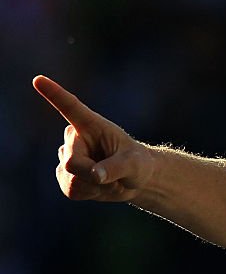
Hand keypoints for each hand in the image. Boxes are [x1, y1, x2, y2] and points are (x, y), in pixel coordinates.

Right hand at [34, 75, 153, 201]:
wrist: (134, 180)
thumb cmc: (138, 164)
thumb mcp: (135, 165)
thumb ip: (116, 168)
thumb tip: (96, 175)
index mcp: (92, 125)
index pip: (70, 107)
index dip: (54, 94)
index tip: (39, 80)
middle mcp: (75, 138)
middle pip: (73, 163)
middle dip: (94, 176)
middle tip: (114, 174)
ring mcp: (67, 156)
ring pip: (72, 180)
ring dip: (95, 186)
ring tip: (108, 178)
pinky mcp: (65, 174)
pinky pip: (71, 190)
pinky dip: (89, 193)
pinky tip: (98, 186)